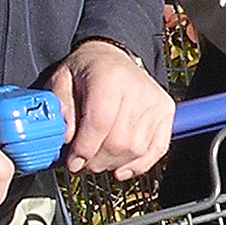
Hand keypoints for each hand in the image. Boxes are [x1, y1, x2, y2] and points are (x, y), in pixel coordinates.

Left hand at [47, 39, 171, 178]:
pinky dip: (137, 166)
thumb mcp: (61, 80)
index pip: (100, 121)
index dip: (84, 148)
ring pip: (136, 150)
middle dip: (96, 161)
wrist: (113, 56)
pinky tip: (119, 168)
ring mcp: (155, 102)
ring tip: (98, 160)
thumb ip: (60, 108)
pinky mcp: (166, 112)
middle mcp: (137, 88)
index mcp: (108, 77)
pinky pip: (157, 150)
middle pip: (119, 141)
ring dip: (113, 164)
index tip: (72, 161)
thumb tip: (67, 137)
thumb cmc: (86, 71)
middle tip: (83, 163)